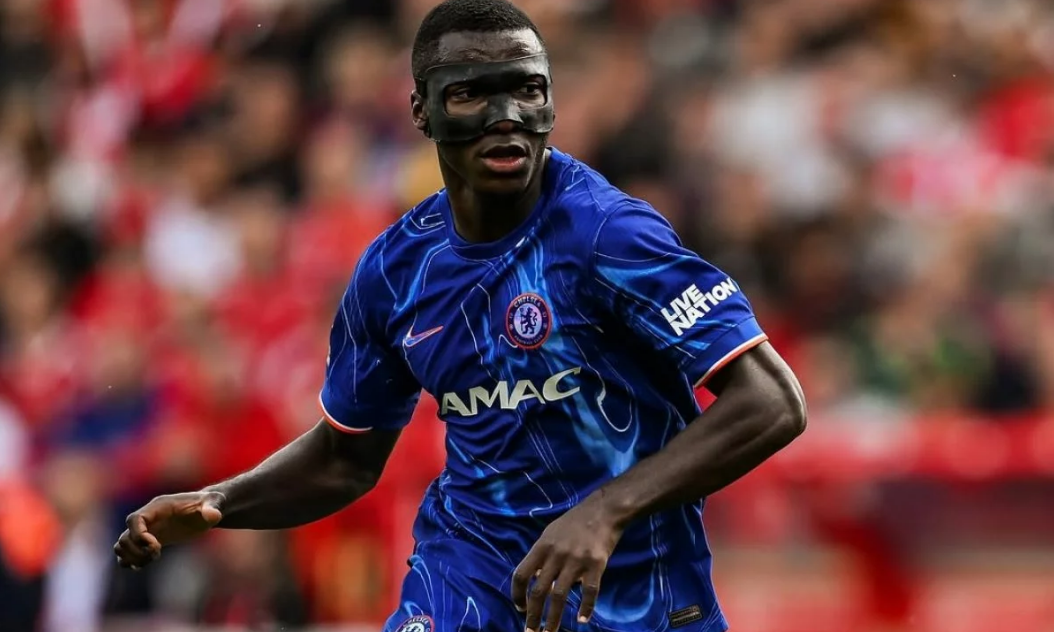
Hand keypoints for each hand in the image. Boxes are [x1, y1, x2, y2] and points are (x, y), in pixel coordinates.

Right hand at [113, 491, 223, 569]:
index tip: (157, 546)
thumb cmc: (210, 504)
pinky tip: (146, 563)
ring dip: (131, 557)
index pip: (134, 519)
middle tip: (157, 554)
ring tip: (151, 560)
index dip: (139, 535)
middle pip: (124, 536)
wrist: (206, 509)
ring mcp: (146, 530)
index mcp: (158, 507)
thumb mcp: (214, 503)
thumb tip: (214, 517)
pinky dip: (129, 561)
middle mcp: (147, 518)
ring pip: (121, 545)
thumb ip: (212, 508)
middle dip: (137, 550)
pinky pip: (126, 552)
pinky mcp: (148, 541)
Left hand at [512, 497, 623, 631]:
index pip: (521, 574)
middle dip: (532, 616)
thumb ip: (542, 556)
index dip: (517, 594)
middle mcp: (556, 555)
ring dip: (553, 619)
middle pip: (539, 591)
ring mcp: (576, 560)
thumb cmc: (574, 522)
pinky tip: (582, 620)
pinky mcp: (596, 564)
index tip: (519, 608)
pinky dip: (586, 608)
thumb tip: (533, 580)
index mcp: (542, 547)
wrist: (603, 511)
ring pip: (560, 596)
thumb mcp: (551, 534)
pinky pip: (589, 591)